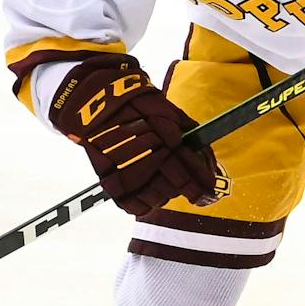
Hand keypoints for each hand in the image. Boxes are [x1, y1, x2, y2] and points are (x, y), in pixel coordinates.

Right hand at [47, 55, 225, 217]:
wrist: (94, 100)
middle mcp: (147, 154)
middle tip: (187, 185)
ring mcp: (127, 168)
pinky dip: (142, 205)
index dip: (204, 185)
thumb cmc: (135, 103)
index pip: (191, 171)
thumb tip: (208, 161)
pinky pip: (131, 204)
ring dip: (164, 195)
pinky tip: (146, 198)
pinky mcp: (108, 177)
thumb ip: (189, 134)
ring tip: (162, 184)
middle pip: (175, 187)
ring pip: (156, 197)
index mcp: (165, 136)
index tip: (210, 193)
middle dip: (185, 188)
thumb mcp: (167, 109)